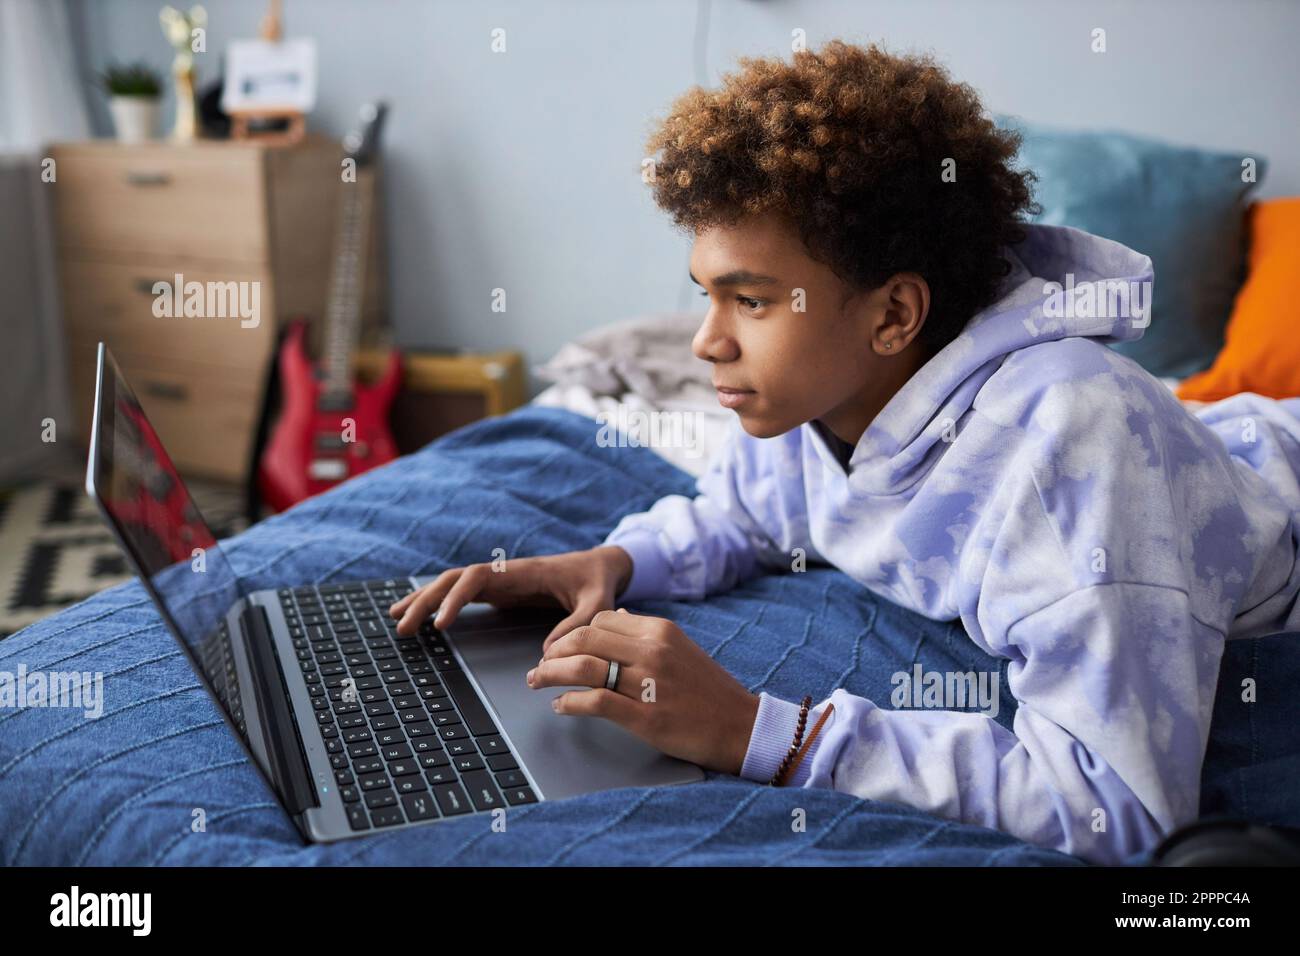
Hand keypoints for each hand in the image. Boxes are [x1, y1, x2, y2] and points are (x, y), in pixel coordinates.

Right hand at [388, 545, 633, 648]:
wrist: (601, 567)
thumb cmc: (598, 582)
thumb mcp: (598, 603)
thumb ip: (578, 624)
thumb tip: (548, 653)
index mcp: (522, 571)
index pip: (477, 578)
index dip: (456, 598)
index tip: (442, 622)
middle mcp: (503, 573)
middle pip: (453, 581)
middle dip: (426, 601)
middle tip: (403, 626)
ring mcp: (498, 581)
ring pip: (451, 586)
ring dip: (423, 600)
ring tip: (396, 619)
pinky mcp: (498, 591)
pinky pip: (461, 595)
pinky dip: (438, 604)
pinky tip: (421, 618)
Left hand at [528, 609, 760, 774]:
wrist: (741, 726)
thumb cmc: (710, 692)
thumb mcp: (681, 648)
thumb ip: (647, 634)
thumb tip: (619, 615)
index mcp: (660, 630)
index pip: (600, 620)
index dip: (572, 634)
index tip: (560, 648)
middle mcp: (652, 651)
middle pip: (584, 638)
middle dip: (554, 651)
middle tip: (540, 665)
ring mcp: (647, 683)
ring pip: (583, 667)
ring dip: (551, 673)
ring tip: (539, 682)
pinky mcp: (644, 717)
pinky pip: (594, 702)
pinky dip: (568, 703)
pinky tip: (561, 706)